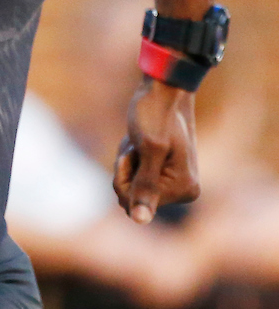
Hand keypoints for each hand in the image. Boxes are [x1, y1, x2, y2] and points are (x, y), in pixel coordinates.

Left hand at [113, 78, 199, 223]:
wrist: (164, 88)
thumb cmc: (156, 113)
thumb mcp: (149, 149)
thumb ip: (145, 186)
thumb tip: (140, 220)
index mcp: (184, 189)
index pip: (134, 204)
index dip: (124, 178)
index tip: (133, 151)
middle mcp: (183, 190)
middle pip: (132, 198)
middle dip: (125, 170)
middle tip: (135, 145)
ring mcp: (174, 182)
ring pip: (131, 186)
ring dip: (126, 163)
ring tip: (138, 141)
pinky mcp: (164, 172)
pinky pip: (134, 177)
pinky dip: (129, 159)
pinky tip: (138, 142)